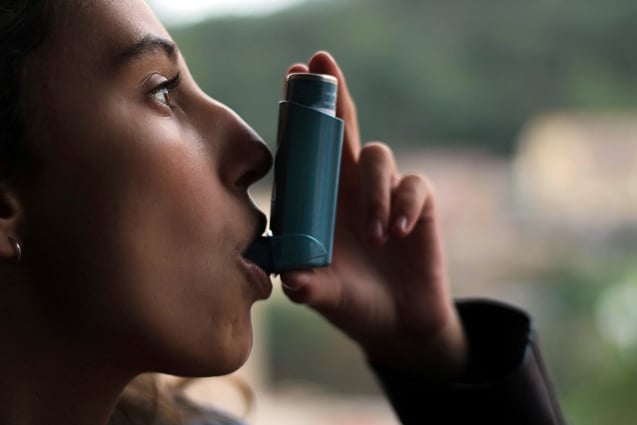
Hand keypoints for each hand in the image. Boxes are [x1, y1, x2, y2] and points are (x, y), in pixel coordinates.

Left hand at [280, 52, 467, 379]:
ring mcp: (385, 193)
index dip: (301, 114)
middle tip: (322, 63)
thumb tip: (292, 279)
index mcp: (320, 201)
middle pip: (342, 129)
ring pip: (378, 156)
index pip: (307, 149)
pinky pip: (414, 185)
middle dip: (334, 95)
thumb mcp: (325, 294)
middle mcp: (350, 188)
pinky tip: (398, 232)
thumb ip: (308, 285)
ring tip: (374, 235)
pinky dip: (405, 204)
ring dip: (374, 190)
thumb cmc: (352, 302)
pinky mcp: (419, 204)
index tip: (294, 76)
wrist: (398, 323)